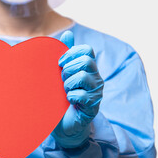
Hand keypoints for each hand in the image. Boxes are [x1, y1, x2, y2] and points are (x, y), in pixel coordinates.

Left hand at [52, 31, 103, 147]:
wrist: (63, 123)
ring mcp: (97, 92)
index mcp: (88, 68)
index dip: (71, 53)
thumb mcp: (61, 74)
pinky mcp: (93, 106)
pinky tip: (69, 102)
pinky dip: (70, 97)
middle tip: (62, 81)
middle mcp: (96, 78)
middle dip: (68, 69)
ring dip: (68, 84)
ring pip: (83, 76)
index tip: (60, 63)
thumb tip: (67, 33)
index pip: (86, 50)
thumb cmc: (61, 97)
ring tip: (65, 92)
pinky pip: (80, 95)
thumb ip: (65, 55)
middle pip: (85, 61)